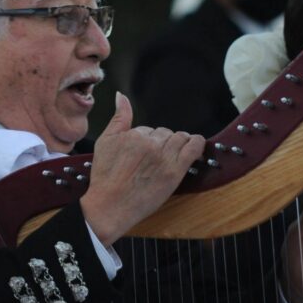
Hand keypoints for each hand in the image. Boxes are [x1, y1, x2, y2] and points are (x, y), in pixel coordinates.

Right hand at [80, 92, 204, 245]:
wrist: (109, 206)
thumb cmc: (104, 177)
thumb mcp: (105, 142)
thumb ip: (118, 118)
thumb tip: (121, 96)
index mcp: (134, 135)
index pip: (148, 129)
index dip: (146, 141)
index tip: (142, 154)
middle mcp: (150, 144)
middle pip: (165, 133)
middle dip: (162, 142)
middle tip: (154, 159)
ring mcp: (164, 158)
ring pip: (179, 138)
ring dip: (178, 143)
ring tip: (173, 154)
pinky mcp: (175, 172)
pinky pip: (193, 148)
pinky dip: (197, 143)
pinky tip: (195, 144)